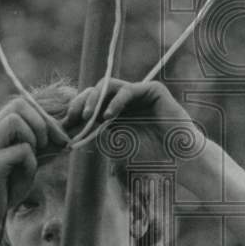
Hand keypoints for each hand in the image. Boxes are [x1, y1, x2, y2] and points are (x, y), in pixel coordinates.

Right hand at [0, 97, 67, 230]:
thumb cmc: (5, 188)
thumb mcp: (28, 161)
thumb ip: (43, 146)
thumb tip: (69, 133)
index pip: (21, 104)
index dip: (45, 117)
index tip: (60, 138)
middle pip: (19, 104)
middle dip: (42, 123)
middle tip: (48, 146)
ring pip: (16, 120)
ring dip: (34, 139)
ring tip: (31, 160)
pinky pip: (22, 150)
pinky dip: (30, 164)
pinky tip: (22, 178)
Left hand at [64, 78, 199, 159]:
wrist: (180, 160)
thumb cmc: (150, 158)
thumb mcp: (115, 147)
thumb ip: (96, 136)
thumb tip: (68, 133)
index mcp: (115, 112)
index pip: (90, 104)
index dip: (75, 111)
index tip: (64, 125)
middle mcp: (125, 100)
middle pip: (95, 91)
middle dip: (81, 103)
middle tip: (73, 118)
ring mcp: (138, 94)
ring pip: (108, 85)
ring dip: (94, 99)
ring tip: (87, 117)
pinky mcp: (152, 90)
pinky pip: (127, 89)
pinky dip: (114, 101)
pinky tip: (108, 117)